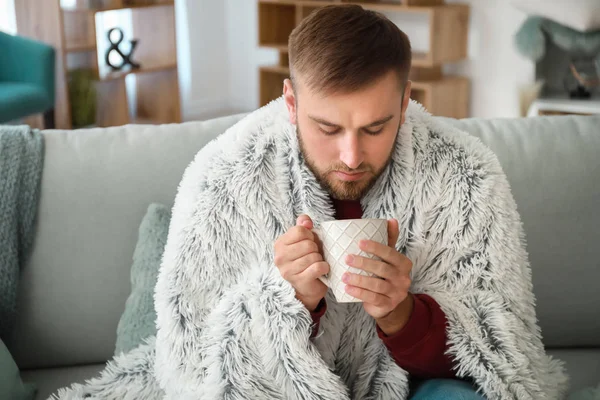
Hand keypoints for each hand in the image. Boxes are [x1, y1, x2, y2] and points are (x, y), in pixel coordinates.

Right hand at [274, 214, 328, 311]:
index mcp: (280, 244)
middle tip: (313, 255)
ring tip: (315, 263)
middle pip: (308, 244)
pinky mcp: (299, 281)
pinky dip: (324, 267)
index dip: (310, 235)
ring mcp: (288, 270)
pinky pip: (318, 267)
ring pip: (313, 256)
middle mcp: (280, 257)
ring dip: (319, 259)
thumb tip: (306, 221)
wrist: (307, 286)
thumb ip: (303, 226)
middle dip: (316, 249)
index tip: (309, 242)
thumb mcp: (304, 239)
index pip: (300, 230)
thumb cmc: (306, 259)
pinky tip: (321, 270)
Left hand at [341, 218, 413, 333]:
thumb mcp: (389, 259)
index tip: (359, 242)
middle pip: (383, 269)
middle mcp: (403, 278)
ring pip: (377, 285)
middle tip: (347, 258)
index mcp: (404, 264)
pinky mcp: (387, 305)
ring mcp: (396, 293)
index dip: (376, 247)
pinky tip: (347, 288)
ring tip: (344, 275)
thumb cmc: (386, 276)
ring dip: (359, 279)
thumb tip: (391, 220)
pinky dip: (359, 293)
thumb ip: (390, 240)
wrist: (389, 303)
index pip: (391, 253)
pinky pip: (372, 298)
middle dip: (364, 262)